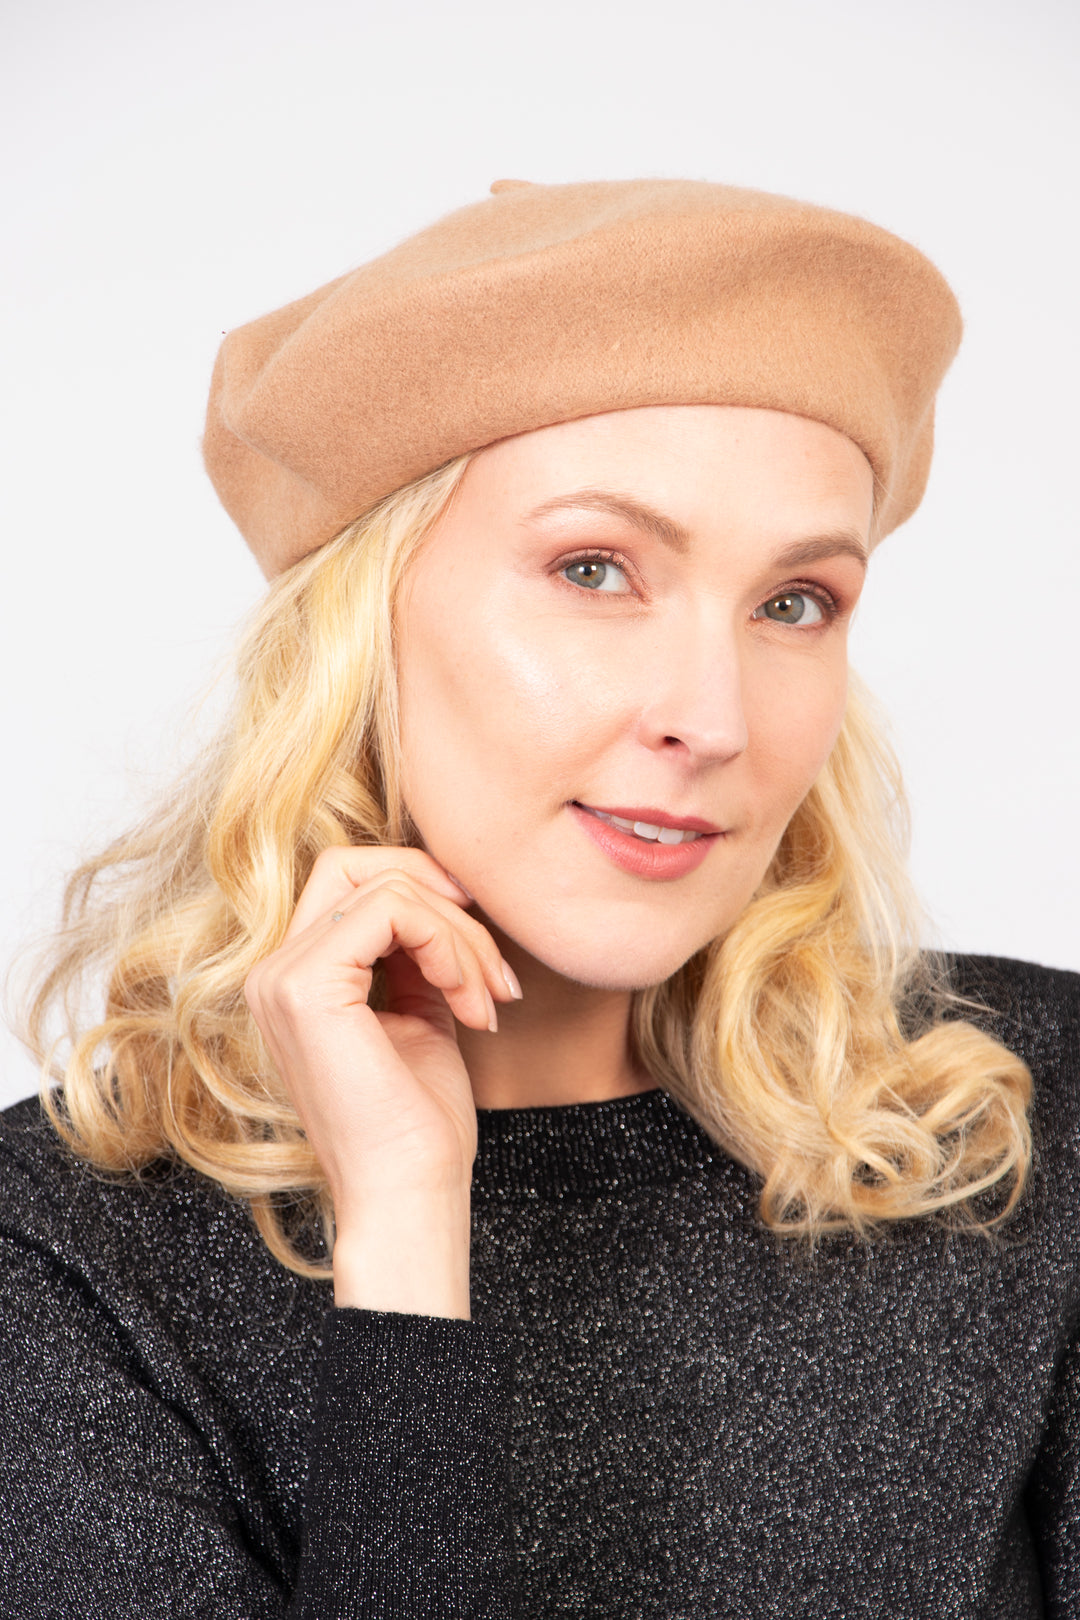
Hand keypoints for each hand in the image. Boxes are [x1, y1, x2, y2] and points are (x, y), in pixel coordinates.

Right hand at [243, 846, 520, 1313]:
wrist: (408, 1197)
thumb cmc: (418, 1125)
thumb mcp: (420, 1015)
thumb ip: (415, 955)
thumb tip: (446, 893)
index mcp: (294, 979)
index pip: (350, 882)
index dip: (427, 894)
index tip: (483, 951)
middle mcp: (273, 973)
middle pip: (356, 864)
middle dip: (443, 895)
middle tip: (494, 965)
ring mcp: (281, 978)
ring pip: (385, 887)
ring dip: (461, 936)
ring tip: (489, 998)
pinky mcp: (306, 987)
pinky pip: (391, 912)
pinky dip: (449, 946)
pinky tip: (470, 1002)